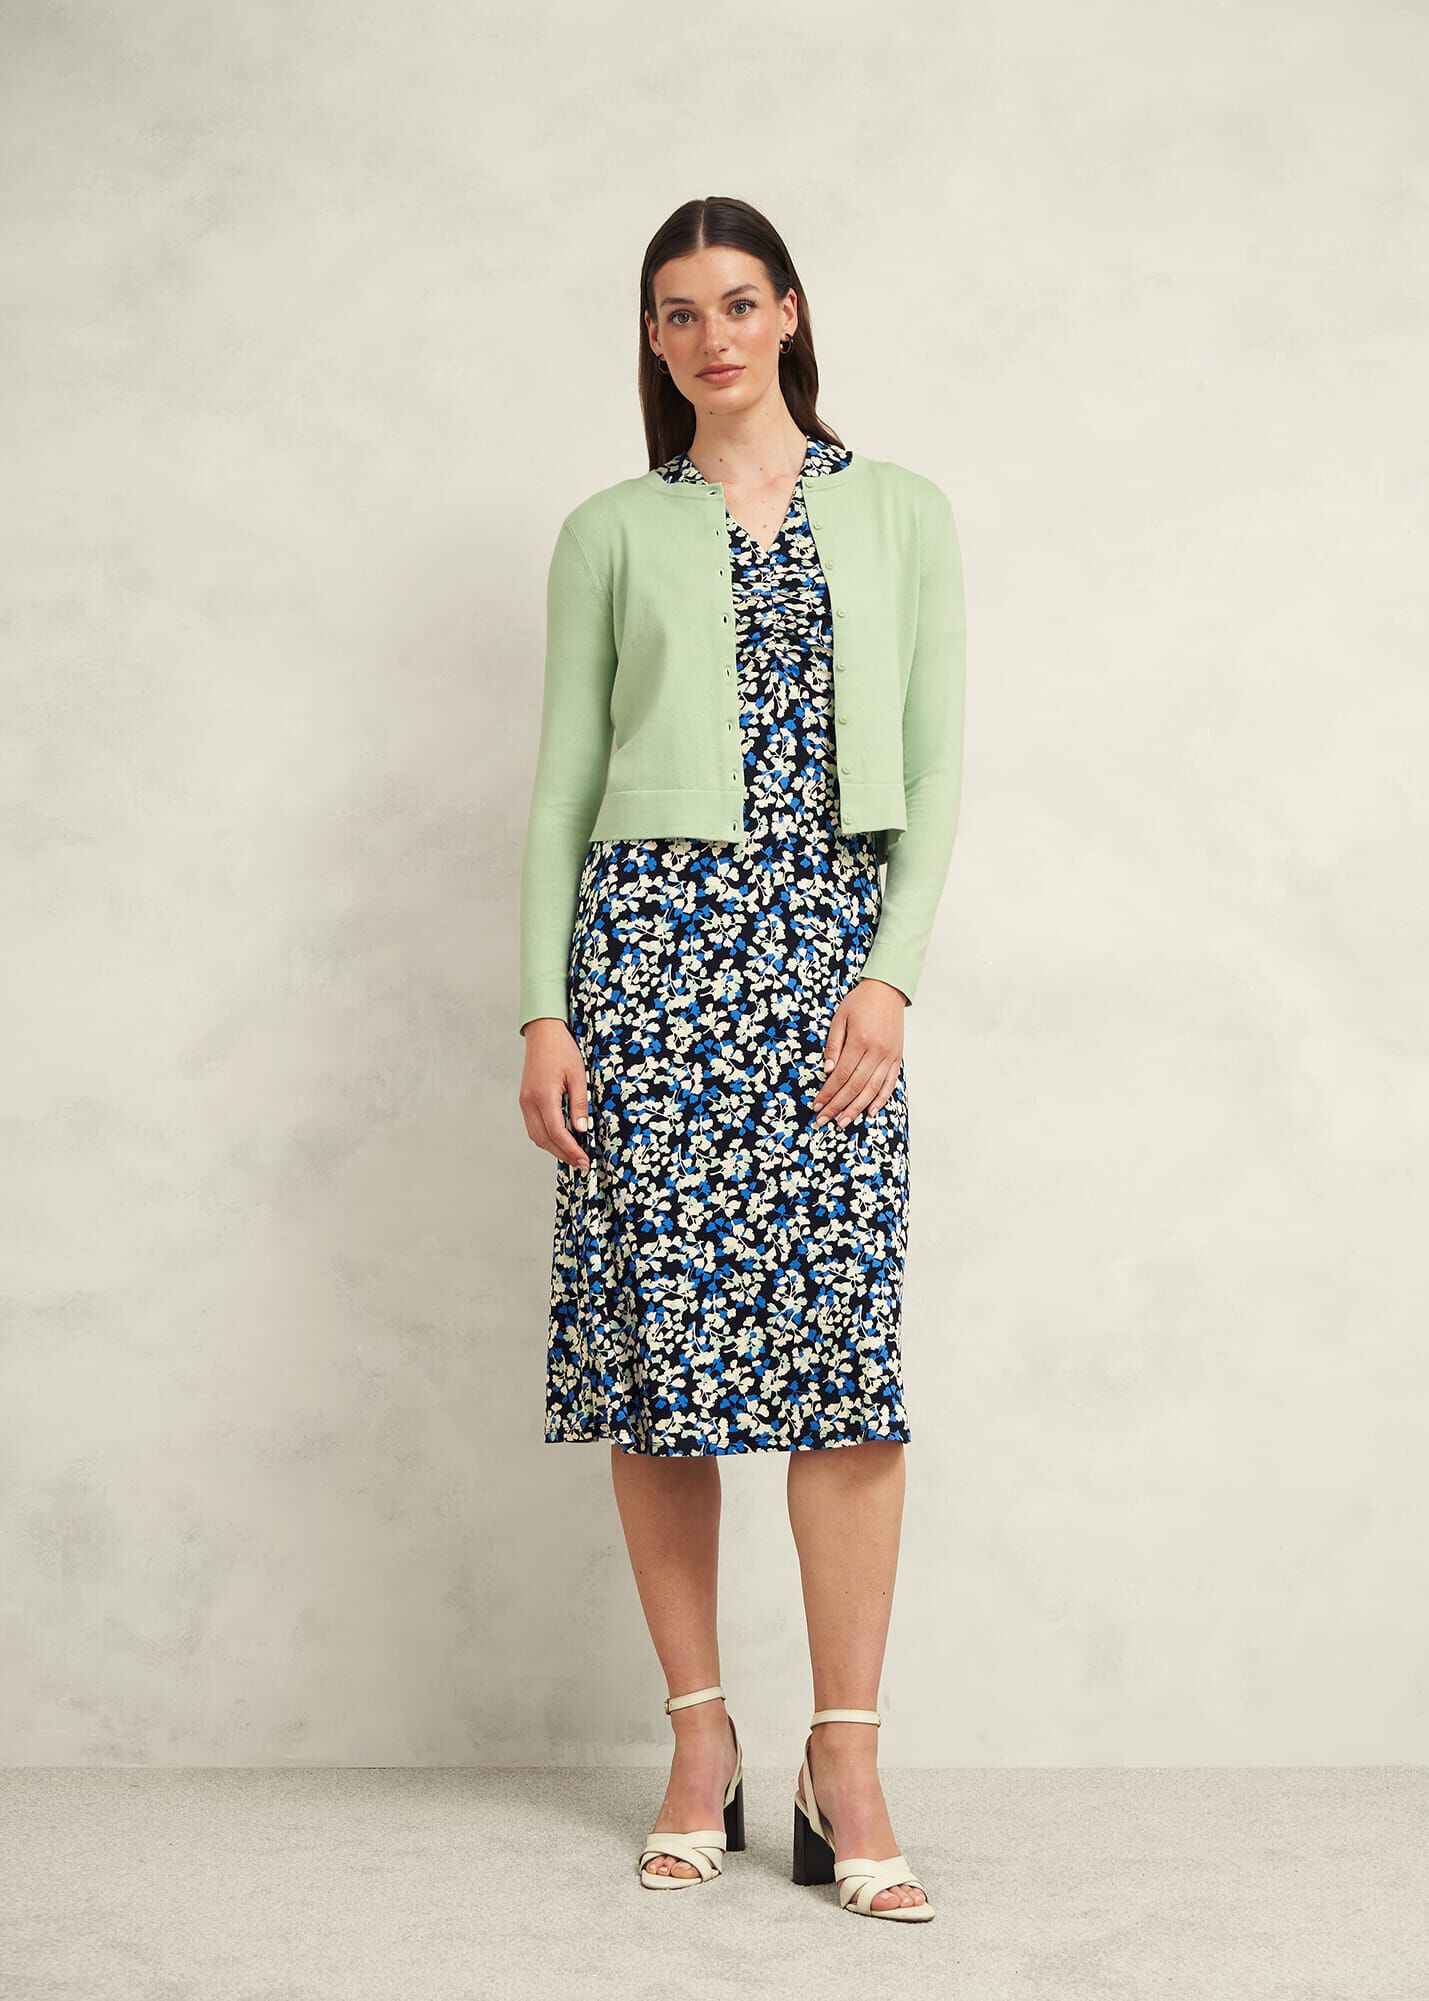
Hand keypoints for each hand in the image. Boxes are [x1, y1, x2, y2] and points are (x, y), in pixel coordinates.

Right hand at [518, 1018, 593, 1169]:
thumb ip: (579, 1104)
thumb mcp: (578, 1076)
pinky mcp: (525, 1100)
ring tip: (573, 1155)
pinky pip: (534, 1126)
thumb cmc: (562, 1050)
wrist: (543, 1034)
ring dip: (554, 1148)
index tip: (584, 1160)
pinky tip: (561, 1139)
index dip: (571, 1150)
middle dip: (563, 1154)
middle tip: (581, 1163)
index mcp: (544, 1096)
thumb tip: (582, 1129)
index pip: (557, 1132)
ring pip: (536, 1136)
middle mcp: (529, 1102)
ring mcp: (524, 1102)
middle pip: (544, 1139)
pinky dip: (547, 1137)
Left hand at [811, 978, 906, 1127]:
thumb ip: (833, 1046)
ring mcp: (889, 1057)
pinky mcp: (897, 1058)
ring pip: (872, 1090)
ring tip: (843, 1122)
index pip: (840, 1075)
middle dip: (837, 1106)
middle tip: (823, 1121)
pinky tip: (870, 1112)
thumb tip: (827, 1072)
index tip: (816, 1105)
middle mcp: (876, 1052)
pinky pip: (889, 1084)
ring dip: (856, 1108)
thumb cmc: (860, 1002)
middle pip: (855, 1087)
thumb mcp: (839, 1019)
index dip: (828, 1093)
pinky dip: (880, 1100)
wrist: (887, 990)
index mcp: (860, 1041)